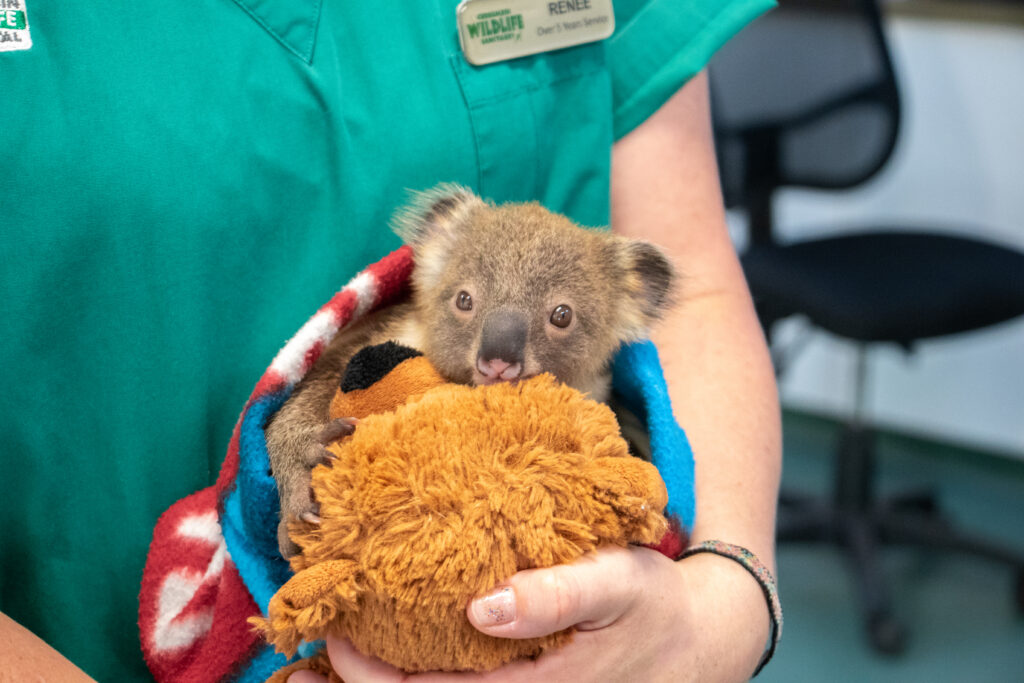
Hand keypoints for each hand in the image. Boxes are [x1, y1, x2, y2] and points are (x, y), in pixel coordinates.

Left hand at [288, 545, 769, 682]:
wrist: (700, 640)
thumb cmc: (653, 607)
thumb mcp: (617, 584)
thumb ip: (555, 595)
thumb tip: (481, 607)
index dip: (372, 673)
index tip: (338, 631)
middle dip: (367, 680)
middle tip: (321, 641)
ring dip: (390, 679)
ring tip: (343, 650)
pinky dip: (423, 673)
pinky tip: (404, 650)